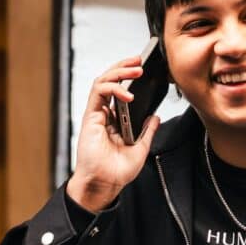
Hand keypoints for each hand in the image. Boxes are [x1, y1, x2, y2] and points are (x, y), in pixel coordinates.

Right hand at [66, 56, 161, 210]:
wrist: (104, 184)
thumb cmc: (117, 171)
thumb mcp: (141, 149)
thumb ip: (147, 131)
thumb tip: (155, 117)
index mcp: (115, 121)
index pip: (121, 91)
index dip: (130, 78)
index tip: (145, 70)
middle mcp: (104, 115)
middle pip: (111, 82)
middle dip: (124, 67)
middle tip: (140, 60)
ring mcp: (96, 114)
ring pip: (103, 82)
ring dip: (119, 71)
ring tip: (136, 68)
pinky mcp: (90, 116)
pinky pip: (98, 92)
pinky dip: (113, 88)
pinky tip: (128, 94)